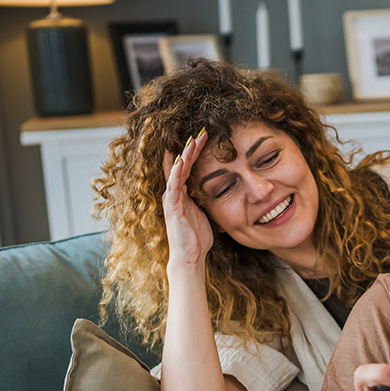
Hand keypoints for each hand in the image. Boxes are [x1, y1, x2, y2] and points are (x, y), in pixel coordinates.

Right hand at [162, 130, 215, 270]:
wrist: (191, 257)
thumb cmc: (197, 237)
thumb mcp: (204, 212)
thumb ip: (204, 200)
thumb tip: (216, 190)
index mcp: (184, 194)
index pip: (188, 168)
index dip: (195, 153)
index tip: (204, 138)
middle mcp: (175, 194)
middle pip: (182, 165)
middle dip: (191, 149)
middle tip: (201, 133)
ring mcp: (172, 200)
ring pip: (177, 172)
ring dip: (184, 156)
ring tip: (192, 141)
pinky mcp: (173, 208)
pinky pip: (173, 187)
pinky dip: (175, 173)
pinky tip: (180, 161)